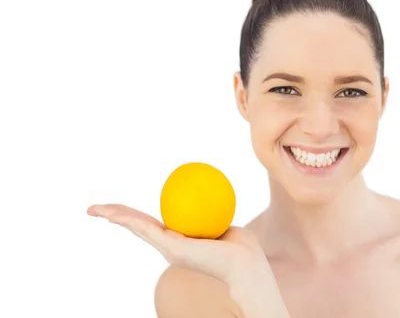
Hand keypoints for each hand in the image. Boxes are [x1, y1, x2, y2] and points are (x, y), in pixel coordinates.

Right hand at [87, 203, 267, 285]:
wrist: (245, 263)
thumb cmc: (241, 245)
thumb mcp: (224, 222)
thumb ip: (215, 211)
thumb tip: (214, 194)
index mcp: (179, 241)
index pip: (151, 224)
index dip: (134, 215)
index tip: (120, 207)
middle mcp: (169, 246)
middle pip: (137, 226)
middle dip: (115, 216)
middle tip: (94, 208)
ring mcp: (168, 249)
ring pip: (136, 227)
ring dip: (115, 216)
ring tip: (96, 209)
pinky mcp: (171, 249)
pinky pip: (147, 229)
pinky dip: (129, 219)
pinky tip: (115, 213)